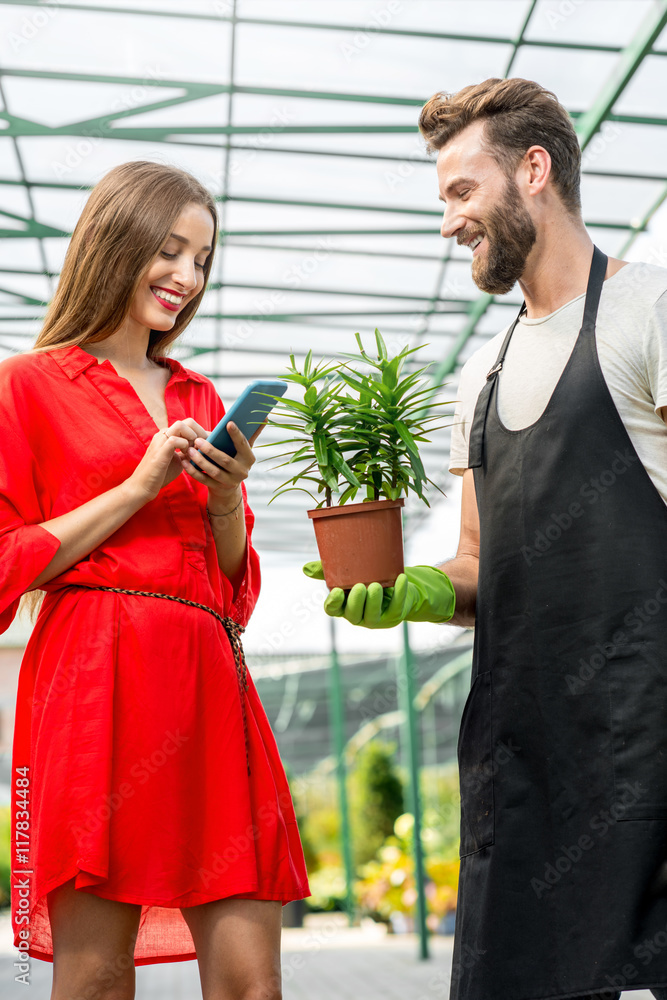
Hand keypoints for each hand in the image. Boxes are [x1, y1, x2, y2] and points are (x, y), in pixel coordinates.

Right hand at [125, 420, 197, 502]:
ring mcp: (160, 441)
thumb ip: (189, 452)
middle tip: (204, 448)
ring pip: (180, 425)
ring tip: (194, 451)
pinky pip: (175, 439)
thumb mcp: (180, 460)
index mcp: (168, 435)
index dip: (202, 433)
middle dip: (200, 433)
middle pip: (187, 421)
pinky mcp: (159, 451)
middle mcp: (163, 434)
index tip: (209, 444)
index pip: (189, 424)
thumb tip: (203, 448)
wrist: (142, 487)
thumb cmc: (161, 474)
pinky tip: (186, 456)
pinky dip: (185, 446)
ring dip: (192, 437)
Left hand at [179, 419, 262, 509]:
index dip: (236, 435)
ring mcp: (230, 482)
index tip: (228, 423)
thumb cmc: (235, 459)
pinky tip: (185, 462)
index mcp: (249, 459)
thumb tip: (265, 416)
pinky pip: (203, 480)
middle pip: (225, 460)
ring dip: (200, 461)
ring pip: (214, 471)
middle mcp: (242, 472)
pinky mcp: (217, 488)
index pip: (243, 445)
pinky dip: (193, 471)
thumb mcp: (244, 449)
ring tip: (190, 450)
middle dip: (211, 450)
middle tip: (198, 440)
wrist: (228, 486)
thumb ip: (252, 433)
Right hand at [302, 561, 455, 628]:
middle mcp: (358, 616)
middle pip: (353, 614)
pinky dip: (399, 592)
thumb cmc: (368, 577)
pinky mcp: (394, 615)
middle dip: (356, 602)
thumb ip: (328, 570)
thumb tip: (305, 569)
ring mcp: (376, 618)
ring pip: (372, 615)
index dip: (333, 603)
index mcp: (343, 605)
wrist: (398, 585)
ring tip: (376, 585)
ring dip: (373, 601)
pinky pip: (396, 606)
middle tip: (360, 586)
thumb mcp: (349, 573)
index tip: (337, 591)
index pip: (333, 610)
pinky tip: (401, 578)